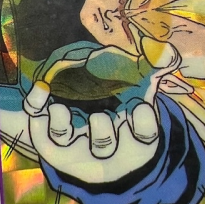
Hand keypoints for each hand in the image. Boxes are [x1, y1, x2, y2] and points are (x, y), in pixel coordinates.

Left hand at [24, 39, 180, 182]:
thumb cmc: (126, 113)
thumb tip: (168, 51)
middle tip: (99, 117)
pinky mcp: (51, 142)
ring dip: (62, 128)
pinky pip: (38, 132)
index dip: (143, 126)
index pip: (144, 138)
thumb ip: (156, 71)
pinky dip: (36, 113)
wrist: (97, 140)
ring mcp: (74, 149)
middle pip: (103, 149)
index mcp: (135, 141)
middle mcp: (105, 152)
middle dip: (102, 135)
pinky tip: (39, 90)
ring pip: (65, 146)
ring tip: (59, 109)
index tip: (141, 107)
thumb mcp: (143, 93)